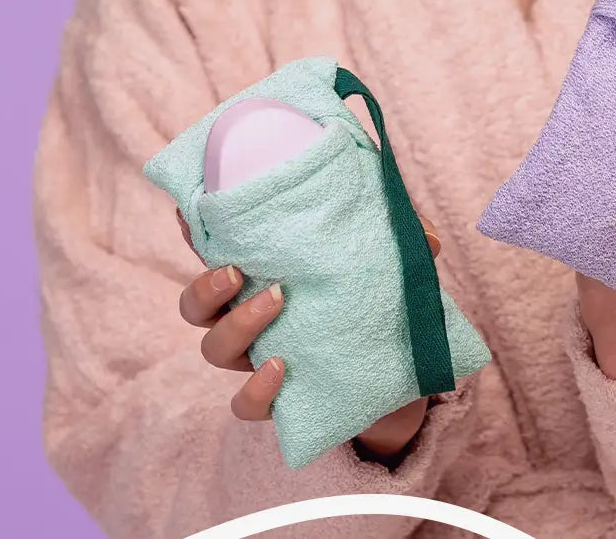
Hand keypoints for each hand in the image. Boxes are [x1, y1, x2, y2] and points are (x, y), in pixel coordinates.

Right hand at [175, 210, 441, 460]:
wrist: (407, 382)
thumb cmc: (388, 309)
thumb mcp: (398, 271)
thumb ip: (409, 248)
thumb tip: (425, 237)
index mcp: (267, 279)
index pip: (217, 253)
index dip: (194, 231)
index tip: (190, 210)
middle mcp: (251, 319)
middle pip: (196, 307)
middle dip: (206, 287)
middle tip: (238, 271)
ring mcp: (259, 360)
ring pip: (213, 349)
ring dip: (236, 325)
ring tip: (275, 304)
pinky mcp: (279, 401)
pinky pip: (244, 404)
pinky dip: (255, 389)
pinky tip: (280, 370)